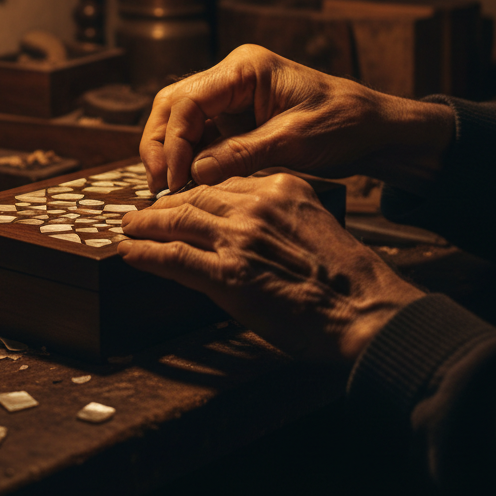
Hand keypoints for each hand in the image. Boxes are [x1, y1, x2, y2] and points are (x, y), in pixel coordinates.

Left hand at [118, 173, 423, 366]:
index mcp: (281, 187)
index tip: (180, 197)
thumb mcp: (316, 225)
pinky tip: (130, 253)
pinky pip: (173, 257)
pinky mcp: (227, 273)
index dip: (195, 191)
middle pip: (195, 197)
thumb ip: (279, 218)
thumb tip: (247, 229)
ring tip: (129, 227)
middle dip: (164, 205)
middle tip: (144, 211)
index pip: (224, 183)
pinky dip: (146, 253)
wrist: (367, 311)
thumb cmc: (349, 279)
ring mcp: (239, 238)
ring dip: (146, 225)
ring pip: (177, 221)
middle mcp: (256, 205)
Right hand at [140, 44, 453, 194]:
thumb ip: (242, 154)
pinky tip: (185, 185)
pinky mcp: (234, 121)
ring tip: (167, 189)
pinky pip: (199, 137)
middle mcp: (231, 78)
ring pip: (179, 121)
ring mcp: (230, 98)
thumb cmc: (344, 123)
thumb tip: (194, 173)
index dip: (173, 140)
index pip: (188, 100)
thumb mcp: (295, 141)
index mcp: (245, 68)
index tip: (174, 177)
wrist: (375, 130)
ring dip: (169, 154)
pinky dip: (188, 160)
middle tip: (159, 185)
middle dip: (161, 144)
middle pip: (173, 105)